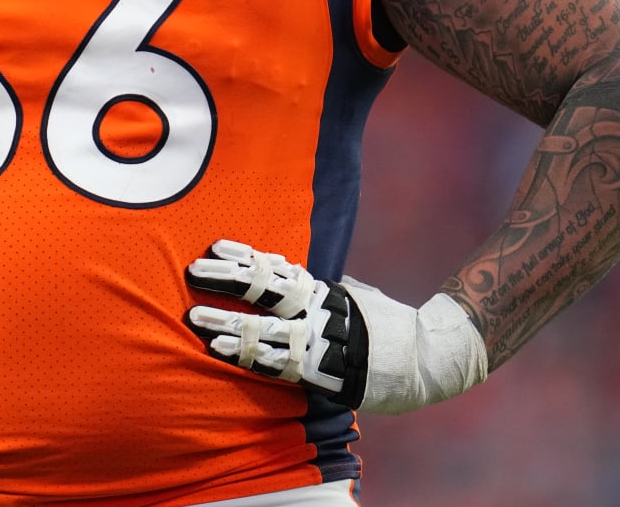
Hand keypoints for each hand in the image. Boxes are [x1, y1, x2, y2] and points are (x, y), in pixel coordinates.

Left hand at [184, 240, 487, 414]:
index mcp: (324, 292)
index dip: (245, 257)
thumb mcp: (354, 298)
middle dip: (228, 282)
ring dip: (231, 326)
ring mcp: (324, 342)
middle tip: (193, 274)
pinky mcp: (327, 373)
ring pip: (269, 330)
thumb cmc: (386, 328)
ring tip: (199, 322)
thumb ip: (324, 291)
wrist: (427, 360)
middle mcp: (321, 312)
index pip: (277, 269)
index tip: (215, 247)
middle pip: (268, 292)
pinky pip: (282, 366)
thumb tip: (298, 278)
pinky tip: (226, 354)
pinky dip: (252, 358)